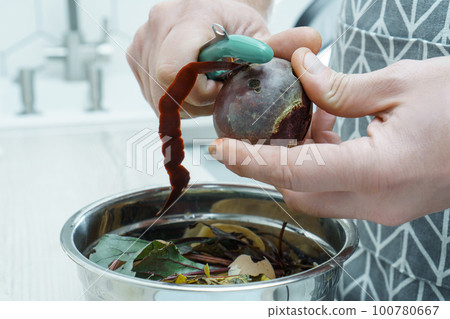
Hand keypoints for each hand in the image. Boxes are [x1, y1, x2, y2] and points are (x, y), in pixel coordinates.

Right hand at [126, 0, 320, 117]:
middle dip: (196, 100)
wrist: (214, 12)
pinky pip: (152, 92)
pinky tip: (191, 84)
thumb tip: (310, 43)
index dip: (200, 93)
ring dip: (186, 100)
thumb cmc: (236, 24)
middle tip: (217, 88)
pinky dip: (174, 97)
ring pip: (158, 95)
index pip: (175, 71)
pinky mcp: (135, 56)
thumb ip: (283, 43)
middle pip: (168, 90)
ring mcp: (142, 42)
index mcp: (188, 17)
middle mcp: (157, 26)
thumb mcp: (261, 34)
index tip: (221, 88)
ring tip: (206, 83)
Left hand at [209, 46, 449, 225]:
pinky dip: (322, 164)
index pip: (295, 173)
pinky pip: (339, 190)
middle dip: (269, 164)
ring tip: (303, 119)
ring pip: (317, 194)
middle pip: (299, 191)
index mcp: (379, 171)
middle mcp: (378, 201)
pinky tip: (328, 130)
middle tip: (255, 130)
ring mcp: (385, 208)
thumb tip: (301, 75)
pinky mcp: (389, 203)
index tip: (221, 150)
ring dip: (298, 162)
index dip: (251, 162)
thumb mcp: (401, 83)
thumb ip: (341, 86)